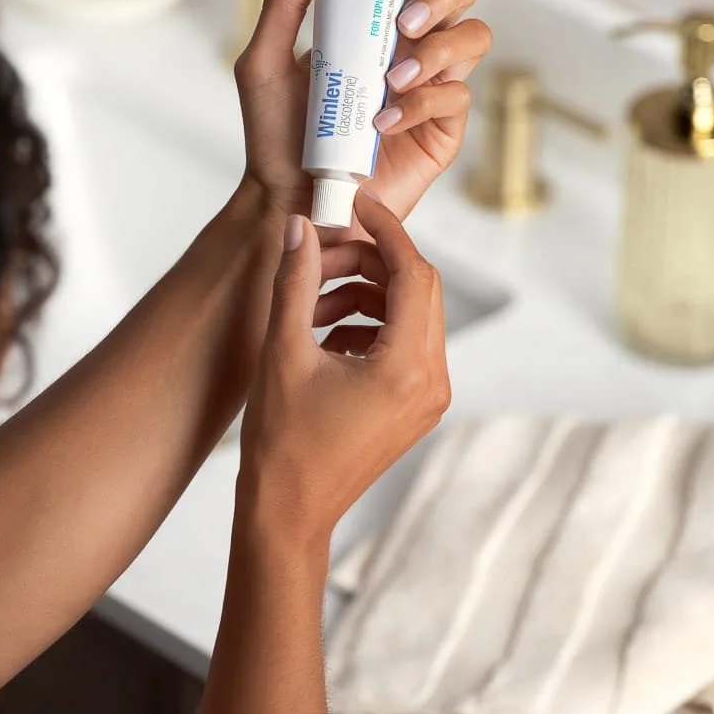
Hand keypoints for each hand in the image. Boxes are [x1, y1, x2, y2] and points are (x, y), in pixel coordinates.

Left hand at [235, 0, 491, 224]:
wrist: (288, 200)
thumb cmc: (275, 135)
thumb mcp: (263, 62)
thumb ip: (286, 3)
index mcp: (375, 24)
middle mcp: (411, 48)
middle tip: (405, 20)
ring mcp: (431, 87)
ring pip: (474, 38)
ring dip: (437, 48)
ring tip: (393, 76)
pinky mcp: (443, 130)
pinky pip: (455, 98)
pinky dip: (420, 104)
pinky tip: (384, 120)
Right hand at [238, 194, 449, 542]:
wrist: (288, 512)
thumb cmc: (282, 442)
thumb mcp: (283, 351)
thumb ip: (296, 281)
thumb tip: (299, 227)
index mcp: (406, 368)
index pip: (413, 273)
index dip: (385, 230)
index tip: (357, 201)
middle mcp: (432, 382)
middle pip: (418, 289)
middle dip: (371, 262)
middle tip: (323, 252)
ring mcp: (429, 397)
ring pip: (411, 315)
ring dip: (367, 294)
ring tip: (312, 301)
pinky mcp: (417, 406)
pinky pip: (405, 343)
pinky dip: (371, 324)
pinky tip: (325, 332)